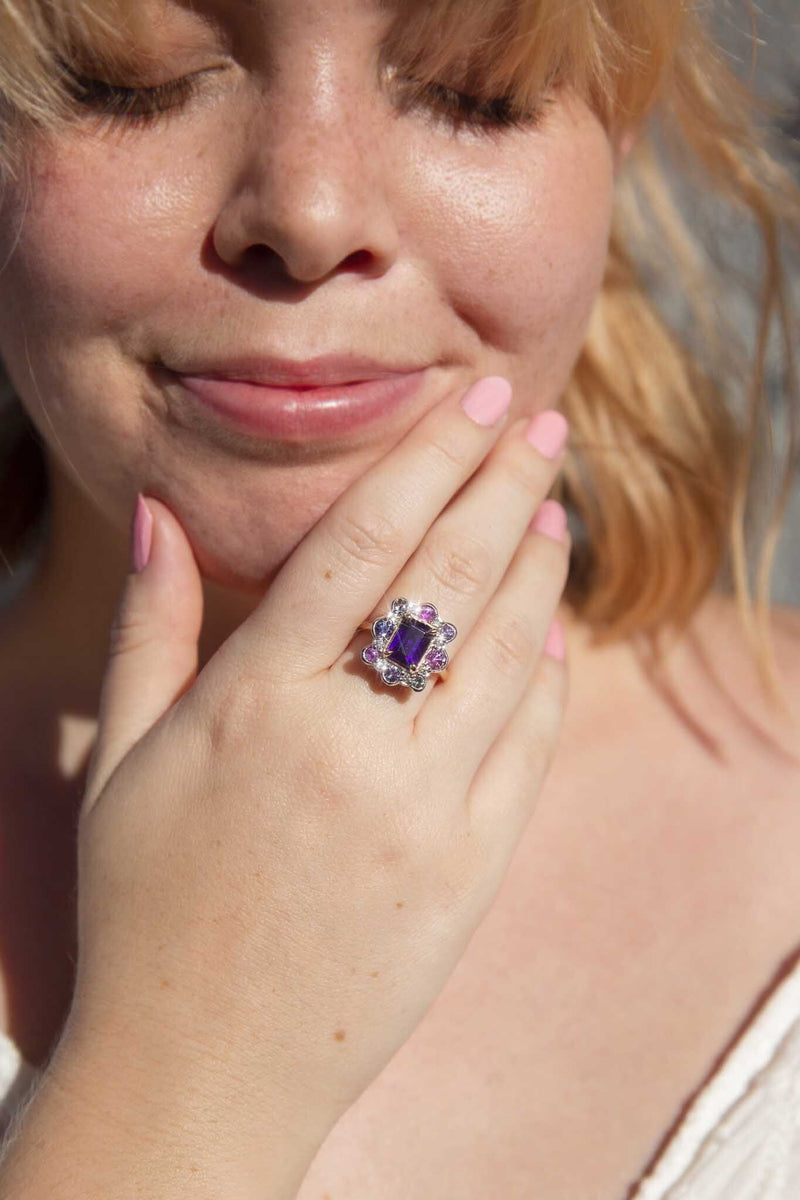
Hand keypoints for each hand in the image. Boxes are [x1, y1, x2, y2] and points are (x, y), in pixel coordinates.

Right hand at [64, 376, 569, 1170]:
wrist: (200, 1069)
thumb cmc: (145, 905)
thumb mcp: (123, 758)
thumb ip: (152, 627)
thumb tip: (157, 514)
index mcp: (256, 705)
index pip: (363, 544)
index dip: (427, 460)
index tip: (476, 402)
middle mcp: (351, 747)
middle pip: (452, 579)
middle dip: (506, 485)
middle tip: (543, 424)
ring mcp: (425, 813)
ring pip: (509, 653)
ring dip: (540, 567)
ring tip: (554, 507)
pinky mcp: (472, 872)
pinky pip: (532, 745)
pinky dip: (552, 673)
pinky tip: (555, 624)